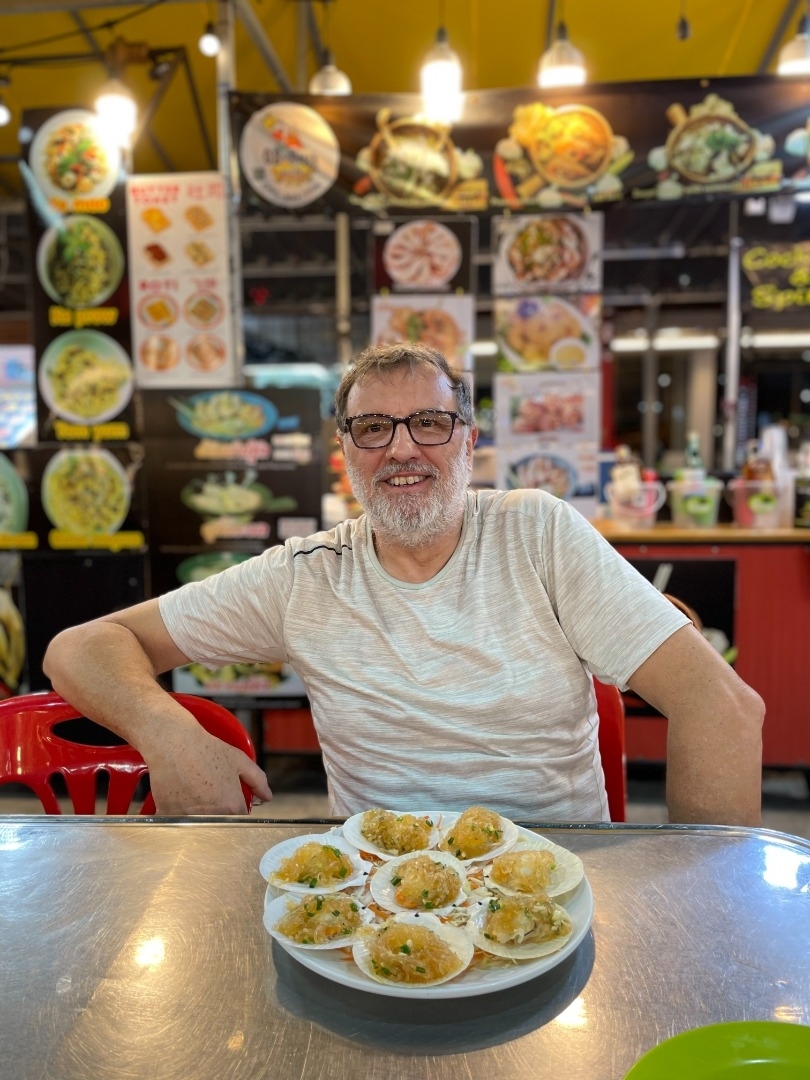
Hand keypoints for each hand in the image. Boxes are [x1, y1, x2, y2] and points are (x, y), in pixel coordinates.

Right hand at [147, 727, 272, 814]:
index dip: (236, 810)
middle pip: (219, 825)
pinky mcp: (169, 815)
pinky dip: (178, 814)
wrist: (173, 743)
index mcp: (231, 805)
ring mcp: (189, 817)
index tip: (230, 801)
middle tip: (209, 794)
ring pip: (198, 825)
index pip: (240, 821)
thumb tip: (267, 796)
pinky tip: (178, 795)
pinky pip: (177, 822)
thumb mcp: (239, 760)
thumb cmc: (205, 749)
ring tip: (192, 792)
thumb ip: (258, 780)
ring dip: (197, 816)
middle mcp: (211, 816)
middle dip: (218, 814)